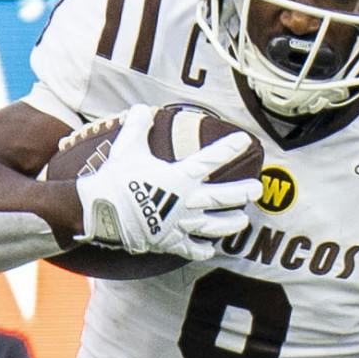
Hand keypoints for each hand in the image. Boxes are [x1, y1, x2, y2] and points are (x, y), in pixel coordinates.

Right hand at [71, 106, 259, 259]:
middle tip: (258, 189)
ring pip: (215, 226)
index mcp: (179, 177)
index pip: (212, 160)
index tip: (245, 141)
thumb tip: (143, 108)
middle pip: (223, 197)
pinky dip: (203, 250)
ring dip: (232, 223)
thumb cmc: (115, 178)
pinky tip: (211, 249)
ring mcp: (180, 223)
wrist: (100, 211)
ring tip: (244, 220)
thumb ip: (138, 126)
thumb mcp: (127, 148)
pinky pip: (192, 248)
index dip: (230, 148)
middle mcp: (186, 201)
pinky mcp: (170, 241)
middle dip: (243, 193)